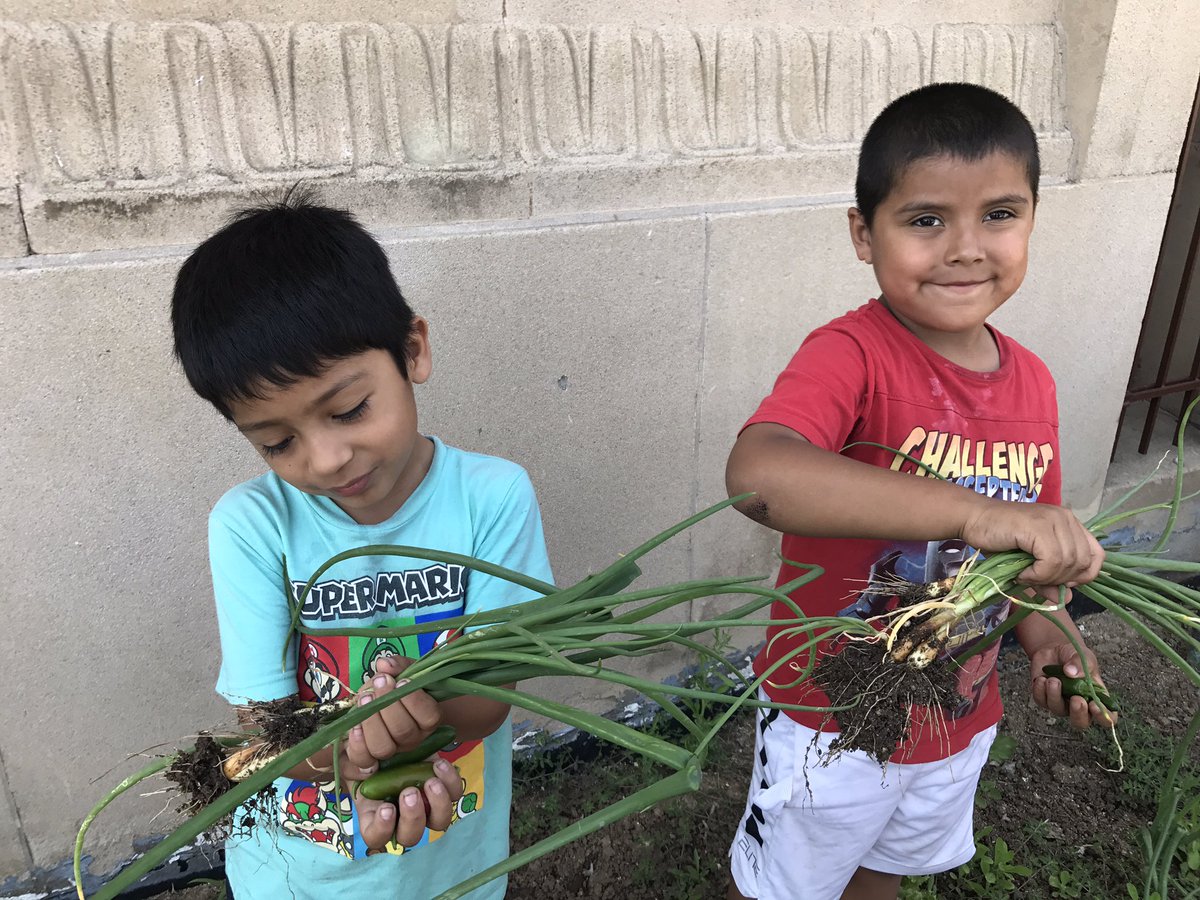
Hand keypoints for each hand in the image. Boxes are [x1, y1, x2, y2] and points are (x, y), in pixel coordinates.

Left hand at [345, 656, 441, 770]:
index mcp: (427, 719)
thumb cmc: (397, 686)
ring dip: (372, 721)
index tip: (401, 681)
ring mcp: (392, 751)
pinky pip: (364, 759)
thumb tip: (384, 664)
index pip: (429, 716)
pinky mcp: (370, 758)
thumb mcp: (402, 671)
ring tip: (365, 698)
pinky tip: (355, 725)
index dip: (414, 700)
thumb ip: (397, 665)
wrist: (384, 703)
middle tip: (379, 682)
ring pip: (384, 747)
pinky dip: (358, 743)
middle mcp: (413, 739)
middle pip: (403, 731)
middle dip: (388, 704)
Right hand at [355, 756, 463, 851]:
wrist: (396, 738)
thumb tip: (367, 769)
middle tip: (410, 793)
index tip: (386, 808)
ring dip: (438, 805)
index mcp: (374, 815)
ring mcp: (426, 807)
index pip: (376, 837)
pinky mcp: (444, 789)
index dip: (382, 829)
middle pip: (411, 836)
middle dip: (413, 818)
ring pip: (440, 822)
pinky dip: (451, 781)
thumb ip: (353, 764)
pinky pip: (455, 794)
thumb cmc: (369, 754)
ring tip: (431, 782)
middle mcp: (402, 818)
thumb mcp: (353, 757)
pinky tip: (439, 765)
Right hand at [961, 502, 1103, 587]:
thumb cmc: (999, 539)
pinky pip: (1051, 561)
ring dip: (1046, 578)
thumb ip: (1049, 578)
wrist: (973, 519)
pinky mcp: (1038, 526)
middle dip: (1061, 580)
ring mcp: (1053, 520)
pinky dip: (1038, 574)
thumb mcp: (1030, 563)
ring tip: (1025, 576)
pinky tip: (1022, 574)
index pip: (1097, 555)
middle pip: (1083, 562)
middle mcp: (1066, 518)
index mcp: (1069, 523)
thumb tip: (1065, 598)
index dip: (1084, 575)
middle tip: (1037, 581)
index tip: (1061, 582)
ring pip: (1067, 562)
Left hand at [1028, 642, 1115, 728]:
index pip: (1106, 717)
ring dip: (1055, 695)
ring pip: (1058, 710)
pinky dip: (1040, 690)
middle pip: (1080, 723)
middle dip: (1078, 714)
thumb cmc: (1074, 656)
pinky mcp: (1044, 698)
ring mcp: (1061, 703)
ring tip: (1053, 680)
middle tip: (1076, 699)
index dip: (1103, 717)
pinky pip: (1041, 701)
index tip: (1094, 705)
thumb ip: (1080, 664)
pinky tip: (1041, 679)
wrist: (1053, 649)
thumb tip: (1071, 673)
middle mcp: (1080, 705)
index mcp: (1097, 697)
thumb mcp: (1083, 656)